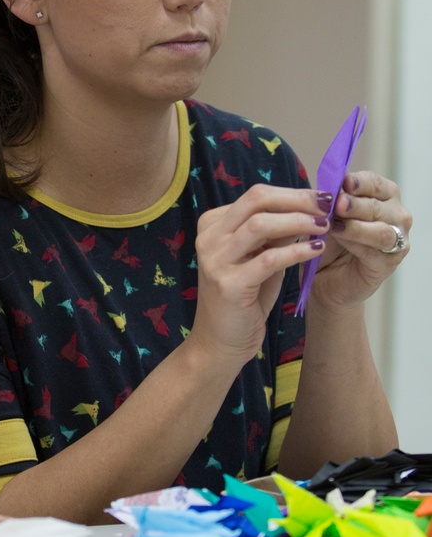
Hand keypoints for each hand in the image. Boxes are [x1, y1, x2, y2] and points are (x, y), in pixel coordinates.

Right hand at [190, 184, 331, 367]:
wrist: (221, 342)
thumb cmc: (243, 299)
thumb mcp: (259, 258)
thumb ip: (276, 233)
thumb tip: (309, 207)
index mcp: (213, 225)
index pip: (256, 196)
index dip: (293, 193)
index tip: (322, 198)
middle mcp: (209, 238)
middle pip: (256, 201)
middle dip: (297, 200)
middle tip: (328, 205)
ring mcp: (215, 261)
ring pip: (260, 225)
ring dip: (299, 222)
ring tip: (325, 226)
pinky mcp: (229, 285)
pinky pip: (269, 259)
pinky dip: (297, 251)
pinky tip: (317, 250)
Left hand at [311, 171, 410, 312]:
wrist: (323, 278)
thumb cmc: (329, 242)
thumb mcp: (326, 218)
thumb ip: (330, 205)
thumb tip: (327, 193)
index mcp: (383, 197)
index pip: (376, 184)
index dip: (360, 182)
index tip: (344, 182)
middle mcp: (395, 216)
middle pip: (378, 206)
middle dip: (356, 204)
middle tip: (337, 203)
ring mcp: (396, 240)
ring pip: (382, 230)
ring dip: (357, 225)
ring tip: (335, 223)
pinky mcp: (389, 263)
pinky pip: (376, 251)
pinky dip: (357, 243)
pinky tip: (340, 239)